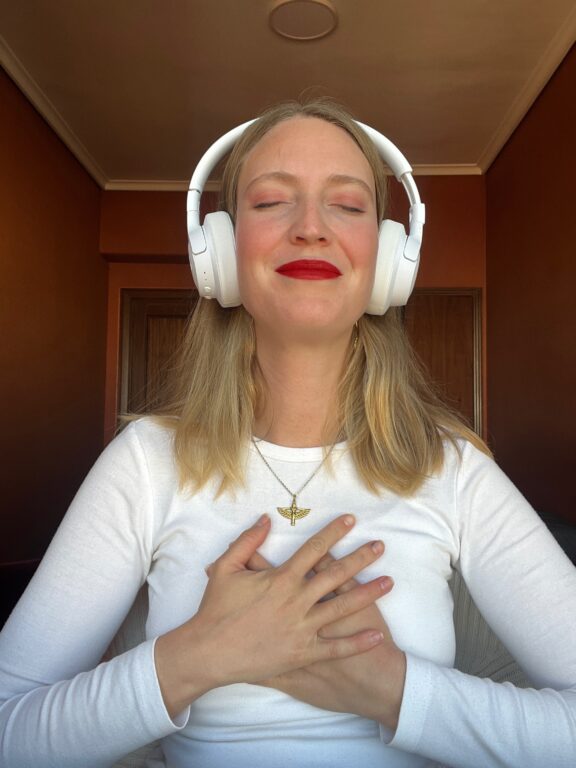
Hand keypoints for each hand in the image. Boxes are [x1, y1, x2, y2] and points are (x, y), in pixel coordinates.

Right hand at [155, 514, 388, 716]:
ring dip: (368, 594)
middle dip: (360, 558)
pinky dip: (357, 643)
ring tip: (389, 582)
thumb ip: (247, 541)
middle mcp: (296, 601)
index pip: (314, 549)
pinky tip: (377, 636)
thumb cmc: (215, 609)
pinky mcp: (302, 653)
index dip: (334, 532)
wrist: (208, 651)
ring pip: (342, 608)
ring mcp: (301, 628)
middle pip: (336, 575)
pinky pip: (335, 648)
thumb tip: (265, 519)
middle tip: (380, 546)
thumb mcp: (226, 567)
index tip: (351, 520)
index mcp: (281, 579)